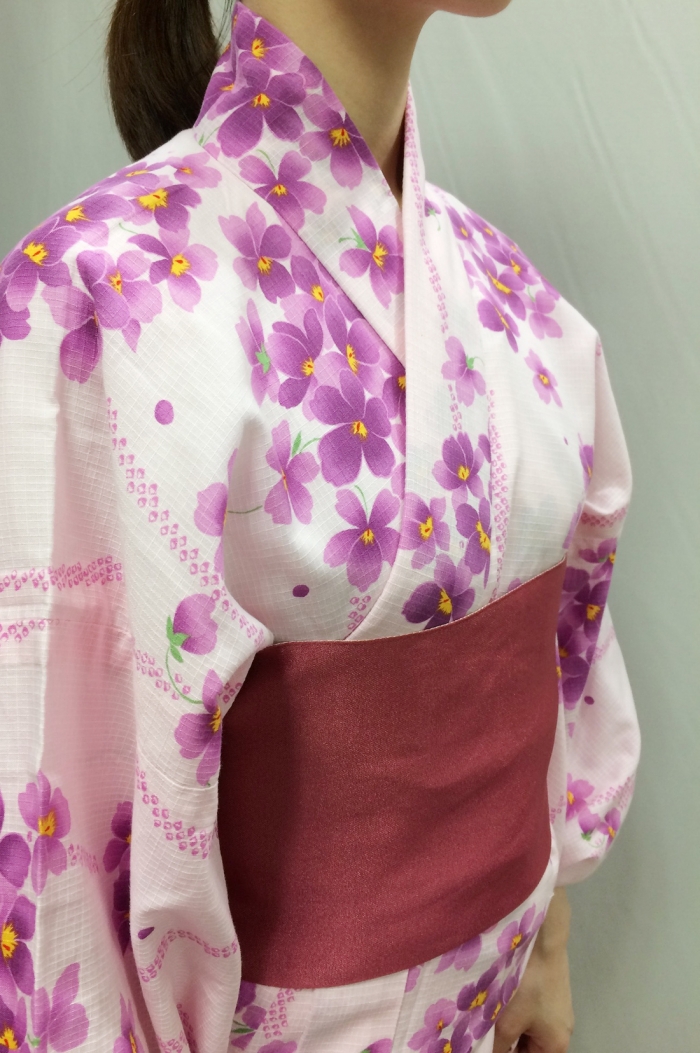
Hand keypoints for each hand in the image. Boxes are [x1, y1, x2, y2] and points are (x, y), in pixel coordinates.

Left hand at [492, 888, 574, 1052]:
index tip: (484, 1042)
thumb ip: (496, 1045)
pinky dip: (516, 1009)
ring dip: (510, 1025)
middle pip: (529, 1047)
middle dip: (506, 1041)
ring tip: (488, 1015)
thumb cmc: (527, 984)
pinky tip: (499, 999)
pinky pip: (532, 1011)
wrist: (543, 938)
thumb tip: (484, 1050)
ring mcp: (558, 1009)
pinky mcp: (552, 991)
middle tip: (484, 1028)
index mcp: (556, 1045)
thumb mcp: (506, 1021)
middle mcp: (562, 1030)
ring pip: (529, 1028)